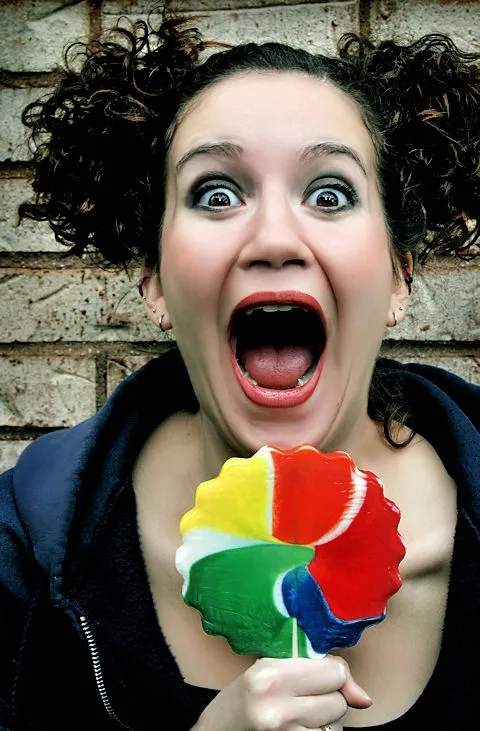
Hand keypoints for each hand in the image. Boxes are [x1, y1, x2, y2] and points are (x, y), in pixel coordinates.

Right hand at [192, 655, 371, 730]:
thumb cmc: (243, 700)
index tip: (315, 677)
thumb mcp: (269, 670)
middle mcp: (277, 708)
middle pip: (338, 700)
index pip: (334, 671)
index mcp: (270, 676)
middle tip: (300, 699)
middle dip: (327, 699)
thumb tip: (365, 699)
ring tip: (295, 717)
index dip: (330, 673)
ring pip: (335, 725)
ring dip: (324, 722)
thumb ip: (318, 673)